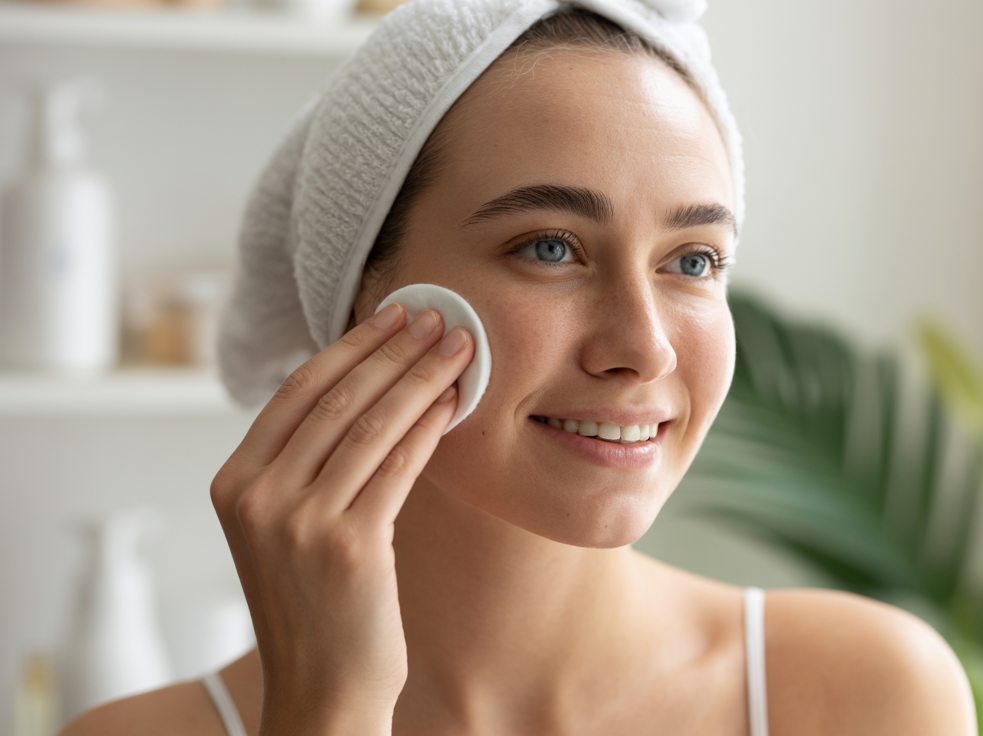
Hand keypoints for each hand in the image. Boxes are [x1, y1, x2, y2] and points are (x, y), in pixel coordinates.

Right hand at [210, 304, 473, 735]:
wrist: (320, 688)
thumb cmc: (314, 604)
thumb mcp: (283, 526)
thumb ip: (301, 464)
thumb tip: (362, 387)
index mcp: (233, 482)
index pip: (298, 391)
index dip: (352, 346)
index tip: (394, 314)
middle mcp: (258, 497)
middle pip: (338, 398)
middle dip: (396, 350)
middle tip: (441, 318)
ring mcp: (299, 521)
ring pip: (372, 424)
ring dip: (422, 378)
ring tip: (460, 348)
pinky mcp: (349, 545)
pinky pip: (398, 465)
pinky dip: (430, 427)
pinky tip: (454, 402)